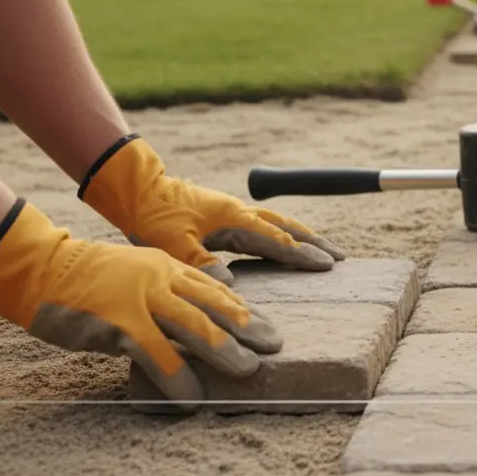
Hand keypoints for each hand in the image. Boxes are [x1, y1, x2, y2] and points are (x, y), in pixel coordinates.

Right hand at [0, 199, 281, 408]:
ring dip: (224, 350)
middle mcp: (161, 280)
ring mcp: (142, 300)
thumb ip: (163, 294)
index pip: (214, 288)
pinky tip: (191, 395)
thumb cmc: (87, 278)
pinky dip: (176, 377)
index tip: (264, 326)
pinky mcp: (119, 323)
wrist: (44, 269)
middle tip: (274, 344)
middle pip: (214, 304)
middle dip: (247, 326)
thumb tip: (190, 323)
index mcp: (167, 266)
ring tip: (249, 369)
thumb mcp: (135, 275)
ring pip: (194, 326)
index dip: (241, 309)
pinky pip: (156, 354)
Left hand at [78, 135, 344, 284]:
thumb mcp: (172, 245)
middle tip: (341, 257)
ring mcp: (233, 211)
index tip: (328, 264)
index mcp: (232, 218)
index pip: (276, 239)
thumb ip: (202, 263)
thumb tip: (230, 285)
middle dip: (314, 242)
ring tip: (323, 248)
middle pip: (286, 227)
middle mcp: (239, 212)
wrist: (135, 190)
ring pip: (277, 223)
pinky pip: (264, 224)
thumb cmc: (151, 217)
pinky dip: (282, 233)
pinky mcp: (224, 214)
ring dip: (302, 235)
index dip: (303, 254)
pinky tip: (284, 243)